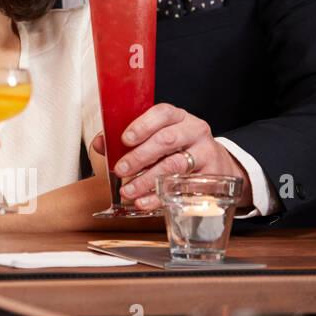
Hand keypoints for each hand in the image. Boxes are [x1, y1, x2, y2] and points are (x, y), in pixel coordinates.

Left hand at [89, 103, 251, 210]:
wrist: (216, 162)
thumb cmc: (178, 147)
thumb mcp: (156, 136)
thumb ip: (127, 139)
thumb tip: (100, 144)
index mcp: (178, 117)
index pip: (162, 113)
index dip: (142, 125)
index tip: (125, 139)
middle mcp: (194, 130)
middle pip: (166, 140)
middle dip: (139, 156)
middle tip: (121, 169)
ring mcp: (206, 152)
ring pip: (174, 165)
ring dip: (147, 180)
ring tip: (128, 190)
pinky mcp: (212, 176)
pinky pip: (183, 187)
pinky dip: (160, 196)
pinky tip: (145, 202)